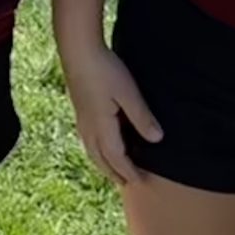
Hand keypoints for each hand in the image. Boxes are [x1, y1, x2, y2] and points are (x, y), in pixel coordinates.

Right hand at [62, 43, 162, 186]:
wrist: (77, 51)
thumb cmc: (104, 69)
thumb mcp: (128, 93)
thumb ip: (141, 117)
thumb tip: (157, 140)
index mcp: (101, 127)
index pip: (117, 158)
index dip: (129, 172)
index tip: (141, 182)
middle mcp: (89, 128)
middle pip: (102, 160)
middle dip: (115, 174)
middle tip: (129, 184)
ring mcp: (82, 120)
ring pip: (92, 152)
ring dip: (104, 164)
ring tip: (114, 171)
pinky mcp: (80, 111)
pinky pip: (88, 141)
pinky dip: (97, 152)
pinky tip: (102, 145)